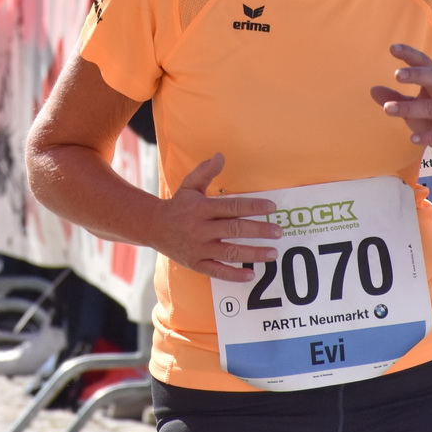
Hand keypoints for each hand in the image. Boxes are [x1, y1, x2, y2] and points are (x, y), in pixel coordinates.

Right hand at [150, 154, 279, 281]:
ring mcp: (198, 248)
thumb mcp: (189, 185)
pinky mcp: (195, 263)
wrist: (153, 226)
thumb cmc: (177, 205)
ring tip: (273, 253)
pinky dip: (233, 274)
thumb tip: (220, 156)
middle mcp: (200, 229)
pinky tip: (251, 274)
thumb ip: (205, 171)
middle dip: (259, 230)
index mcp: (201, 208)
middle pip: (234, 230)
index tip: (272, 207)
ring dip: (253, 254)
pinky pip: (216, 271)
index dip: (253, 207)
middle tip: (279, 231)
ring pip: (229, 253)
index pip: (231, 207)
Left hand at [370, 44, 431, 163]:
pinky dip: (429, 136)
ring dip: (410, 108)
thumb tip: (372, 90)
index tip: (392, 48)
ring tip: (387, 109)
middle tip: (396, 74)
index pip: (424, 63)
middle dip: (417, 74)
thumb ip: (395, 98)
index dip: (410, 54)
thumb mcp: (412, 108)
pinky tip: (413, 139)